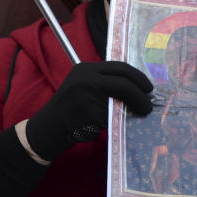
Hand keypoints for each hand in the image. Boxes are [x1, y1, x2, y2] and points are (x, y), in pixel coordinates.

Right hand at [25, 61, 152, 159]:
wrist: (48, 128)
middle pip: (123, 82)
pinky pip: (111, 117)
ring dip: (132, 109)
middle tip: (149, 103)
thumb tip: (137, 89)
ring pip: (119, 101)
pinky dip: (116, 121)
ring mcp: (87, 95)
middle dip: (140, 94)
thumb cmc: (70, 110)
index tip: (148, 87)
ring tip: (139, 114)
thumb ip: (105, 84)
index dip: (138, 77)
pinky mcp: (89, 112)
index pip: (119, 67)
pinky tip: (113, 125)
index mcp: (86, 69)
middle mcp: (86, 78)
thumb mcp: (84, 88)